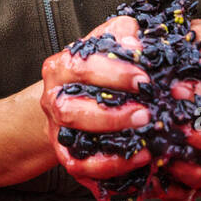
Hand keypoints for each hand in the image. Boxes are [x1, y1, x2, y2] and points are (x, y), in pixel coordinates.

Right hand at [41, 15, 151, 181]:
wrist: (70, 102)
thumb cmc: (96, 71)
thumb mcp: (104, 45)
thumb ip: (119, 34)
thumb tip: (134, 42)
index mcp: (60, 68)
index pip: (80, 66)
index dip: (113, 73)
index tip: (144, 79)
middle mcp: (53, 98)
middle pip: (68, 107)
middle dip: (109, 112)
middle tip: (147, 113)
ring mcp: (57, 128)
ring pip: (72, 135)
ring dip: (110, 135)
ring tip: (147, 134)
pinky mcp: (66, 154)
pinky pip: (81, 166)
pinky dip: (109, 166)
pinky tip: (140, 158)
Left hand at [159, 18, 200, 191]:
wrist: (157, 85)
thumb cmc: (176, 57)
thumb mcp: (190, 38)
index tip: (180, 88)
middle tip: (178, 124)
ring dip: (196, 168)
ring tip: (166, 155)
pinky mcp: (190, 177)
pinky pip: (190, 194)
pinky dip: (175, 190)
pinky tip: (153, 180)